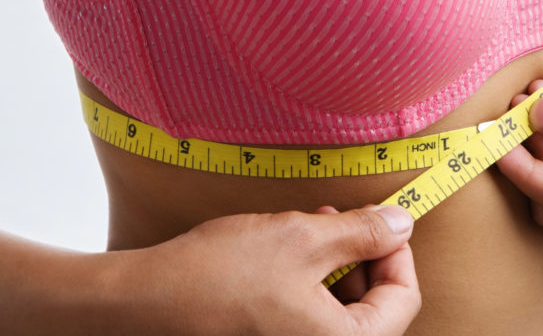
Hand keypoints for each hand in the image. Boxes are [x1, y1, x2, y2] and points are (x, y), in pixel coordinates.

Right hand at [123, 205, 419, 334]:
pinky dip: (309, 288)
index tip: (384, 221)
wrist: (139, 307)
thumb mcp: (303, 239)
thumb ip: (363, 232)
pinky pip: (307, 322)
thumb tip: (402, 223)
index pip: (403, 300)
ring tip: (308, 229)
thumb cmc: (216, 277)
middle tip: (340, 219)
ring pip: (339, 314)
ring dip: (335, 269)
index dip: (397, 252)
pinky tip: (286, 256)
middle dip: (362, 257)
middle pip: (373, 310)